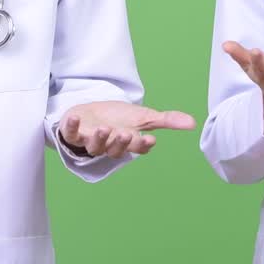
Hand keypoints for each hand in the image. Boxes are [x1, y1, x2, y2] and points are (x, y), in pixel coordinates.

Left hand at [59, 101, 195, 158]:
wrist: (93, 114)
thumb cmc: (119, 118)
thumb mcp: (144, 117)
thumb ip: (167, 120)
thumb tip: (193, 122)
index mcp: (128, 142)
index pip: (137, 148)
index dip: (142, 145)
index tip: (149, 139)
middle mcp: (109, 145)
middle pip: (115, 149)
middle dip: (120, 142)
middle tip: (126, 133)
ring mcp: (90, 139)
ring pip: (95, 146)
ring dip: (100, 138)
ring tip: (106, 128)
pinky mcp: (74, 132)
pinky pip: (70, 133)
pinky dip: (70, 126)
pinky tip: (75, 118)